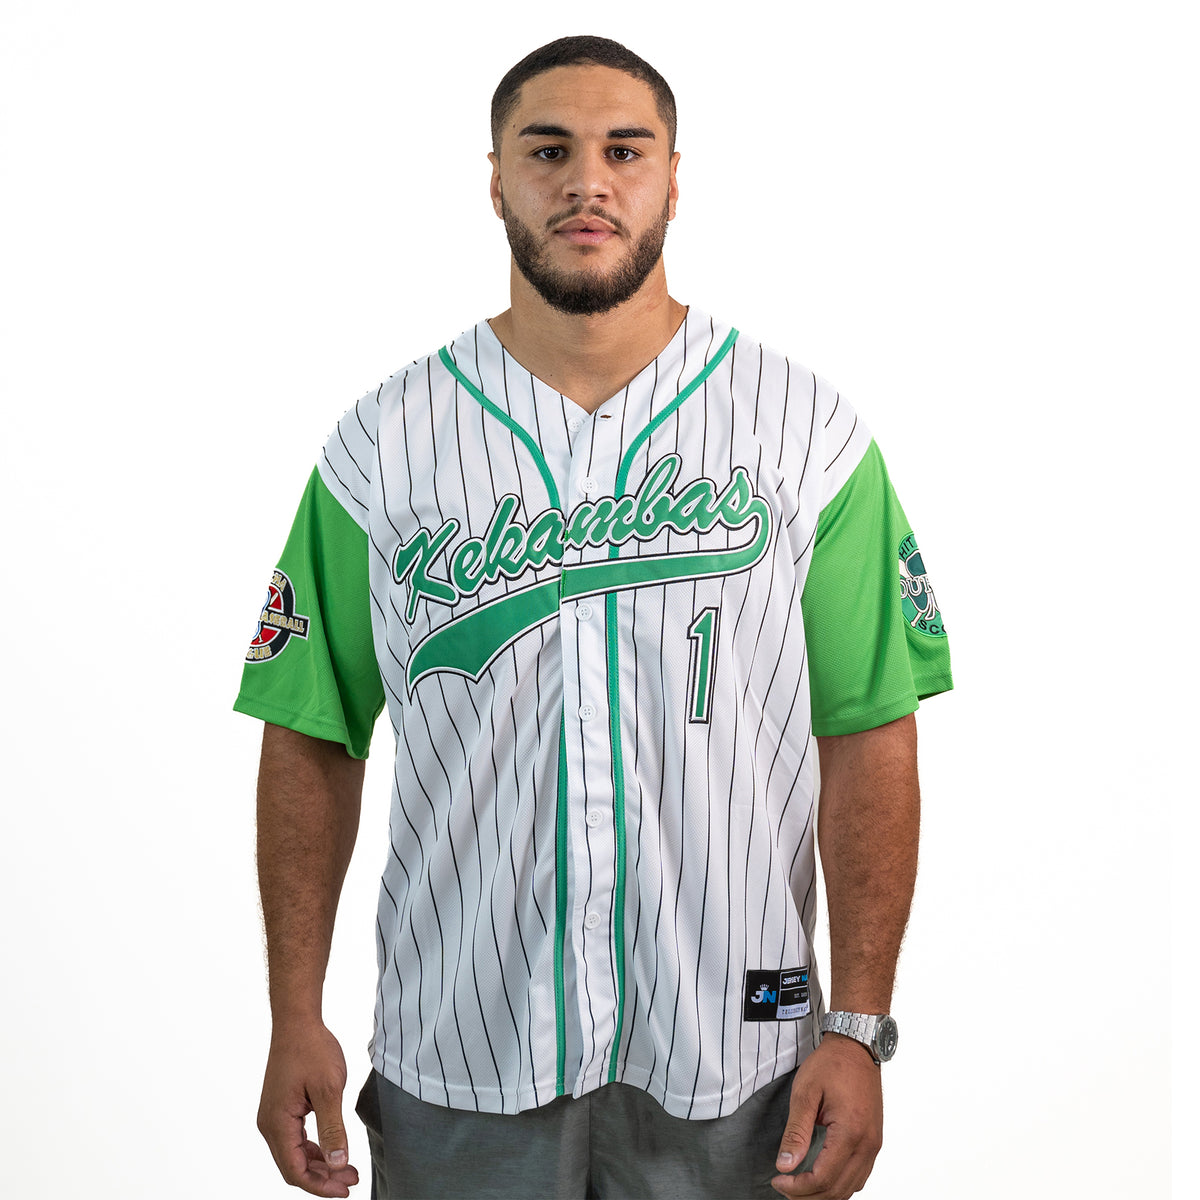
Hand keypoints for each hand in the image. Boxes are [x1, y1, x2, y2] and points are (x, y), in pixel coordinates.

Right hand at [257, 1020, 359, 1196]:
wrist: (297, 1022)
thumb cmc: (312, 1049)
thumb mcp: (329, 1089)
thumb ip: (333, 1128)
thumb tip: (338, 1163)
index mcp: (277, 1123)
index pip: (295, 1170)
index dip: (320, 1185)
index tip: (345, 1189)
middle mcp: (270, 1124)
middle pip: (293, 1166)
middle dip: (323, 1178)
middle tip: (352, 1180)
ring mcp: (274, 1116)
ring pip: (295, 1153)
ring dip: (320, 1164)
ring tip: (348, 1169)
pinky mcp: (282, 1108)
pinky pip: (296, 1138)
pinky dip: (314, 1148)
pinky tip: (334, 1149)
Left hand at [771, 1035, 882, 1197]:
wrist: (856, 1046)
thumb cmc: (831, 1064)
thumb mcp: (805, 1092)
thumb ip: (796, 1132)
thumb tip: (785, 1165)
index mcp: (850, 1132)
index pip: (823, 1178)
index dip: (797, 1187)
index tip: (777, 1180)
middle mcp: (868, 1144)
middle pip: (838, 1190)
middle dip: (808, 1195)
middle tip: (783, 1186)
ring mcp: (874, 1144)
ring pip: (851, 1188)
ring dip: (824, 1193)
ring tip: (799, 1185)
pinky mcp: (874, 1140)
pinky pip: (859, 1175)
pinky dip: (840, 1183)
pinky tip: (821, 1176)